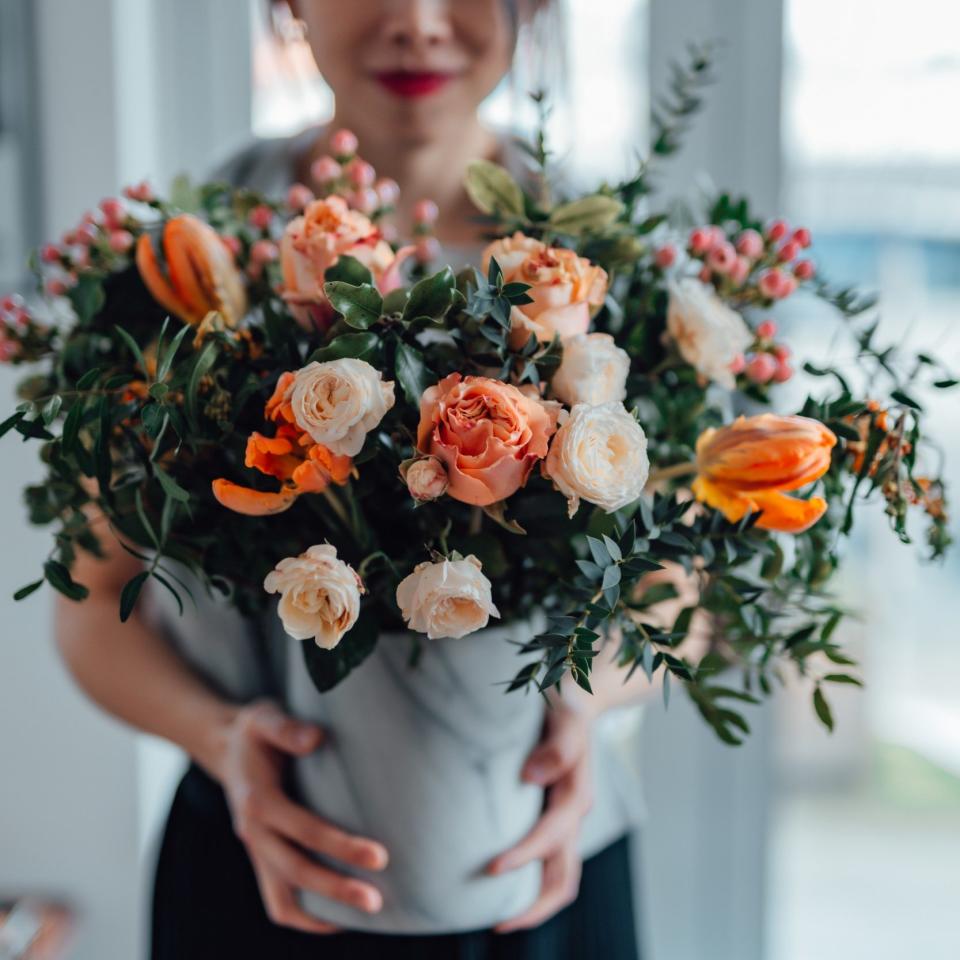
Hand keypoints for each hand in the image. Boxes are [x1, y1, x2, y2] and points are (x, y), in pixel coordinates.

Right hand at [211, 700, 388, 933]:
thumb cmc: (255, 732)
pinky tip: (339, 917)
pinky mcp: (261, 857)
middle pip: (295, 871)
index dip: (341, 846)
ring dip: (320, 913)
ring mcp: (255, 850)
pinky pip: (277, 898)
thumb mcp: (265, 717)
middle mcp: (253, 832)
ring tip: (363, 916)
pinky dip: (305, 915)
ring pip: (281, 898)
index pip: (304, 830)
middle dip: (337, 889)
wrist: (225, 747)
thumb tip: (316, 738)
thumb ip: (288, 728)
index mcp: (257, 800)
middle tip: (377, 901)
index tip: (379, 856)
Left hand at [486, 700, 594, 931]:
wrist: (578, 702)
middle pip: (564, 877)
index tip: (492, 869)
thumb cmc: (564, 708)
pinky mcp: (556, 820)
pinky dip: (532, 884)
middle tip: (496, 923)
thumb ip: (556, 745)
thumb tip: (532, 776)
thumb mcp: (564, 716)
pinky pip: (550, 863)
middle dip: (534, 906)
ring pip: (560, 878)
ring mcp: (567, 822)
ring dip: (534, 904)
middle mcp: (574, 815)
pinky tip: (503, 886)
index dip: (524, 855)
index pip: (552, 835)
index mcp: (576, 793)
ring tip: (498, 919)